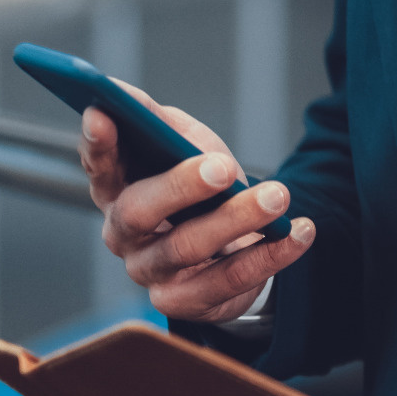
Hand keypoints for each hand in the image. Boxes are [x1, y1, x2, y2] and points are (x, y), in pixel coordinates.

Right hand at [81, 86, 314, 323]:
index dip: (97, 143)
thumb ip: (156, 121)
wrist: (236, 247)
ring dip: (238, 219)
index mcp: (116, 189)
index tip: (102, 112)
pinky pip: (227, 281)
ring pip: (188, 247)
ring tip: (278, 196)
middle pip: (139, 211)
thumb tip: (121, 92)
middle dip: (182, 186)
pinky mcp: (183, 303)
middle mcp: (123, 234)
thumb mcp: (183, 144)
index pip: (98, 165)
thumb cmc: (203, 187)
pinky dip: (269, 255)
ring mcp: (150, 272)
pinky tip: (300, 232)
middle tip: (224, 166)